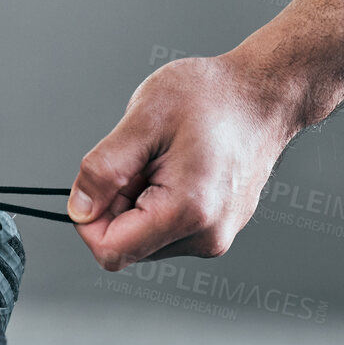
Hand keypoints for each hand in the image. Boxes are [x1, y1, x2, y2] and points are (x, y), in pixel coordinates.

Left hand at [67, 53, 299, 269]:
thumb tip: (79, 209)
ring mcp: (215, 236)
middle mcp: (206, 236)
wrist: (265, 93)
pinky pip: (168, 228)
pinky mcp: (218, 229)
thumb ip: (104, 168)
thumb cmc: (213, 96)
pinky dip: (159, 201)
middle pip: (128, 245)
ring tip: (165, 158)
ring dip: (139, 201)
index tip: (100, 180)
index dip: (89, 220)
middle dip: (119, 203)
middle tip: (143, 157)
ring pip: (146, 237)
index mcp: (188, 212)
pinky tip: (180, 165)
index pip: (111, 251)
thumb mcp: (145, 118)